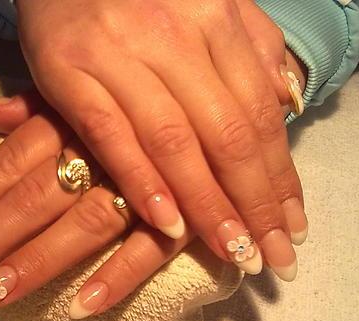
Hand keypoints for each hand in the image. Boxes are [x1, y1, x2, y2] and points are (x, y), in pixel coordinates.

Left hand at [0, 100, 188, 317]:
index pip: (5, 165)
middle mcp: (100, 150)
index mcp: (72, 118)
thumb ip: (33, 104)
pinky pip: (150, 248)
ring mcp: (142, 182)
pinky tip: (80, 309)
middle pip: (29, 201)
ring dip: (33, 264)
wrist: (223, 93)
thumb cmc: (141, 92)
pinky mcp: (184, 212)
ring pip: (81, 226)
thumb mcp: (86, 86)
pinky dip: (118, 276)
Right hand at [10, 0, 307, 279]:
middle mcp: (173, 34)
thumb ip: (249, 46)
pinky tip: (166, 224)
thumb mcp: (203, 4)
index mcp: (214, 16)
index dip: (278, 175)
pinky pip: (111, 135)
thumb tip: (284, 100)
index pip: (258, 112)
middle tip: (270, 257)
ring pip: (174, 141)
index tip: (291, 225)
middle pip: (226, 133)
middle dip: (253, 203)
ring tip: (233, 252)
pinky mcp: (67, 72)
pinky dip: (141, 181)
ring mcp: (118, 53)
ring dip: (207, 205)